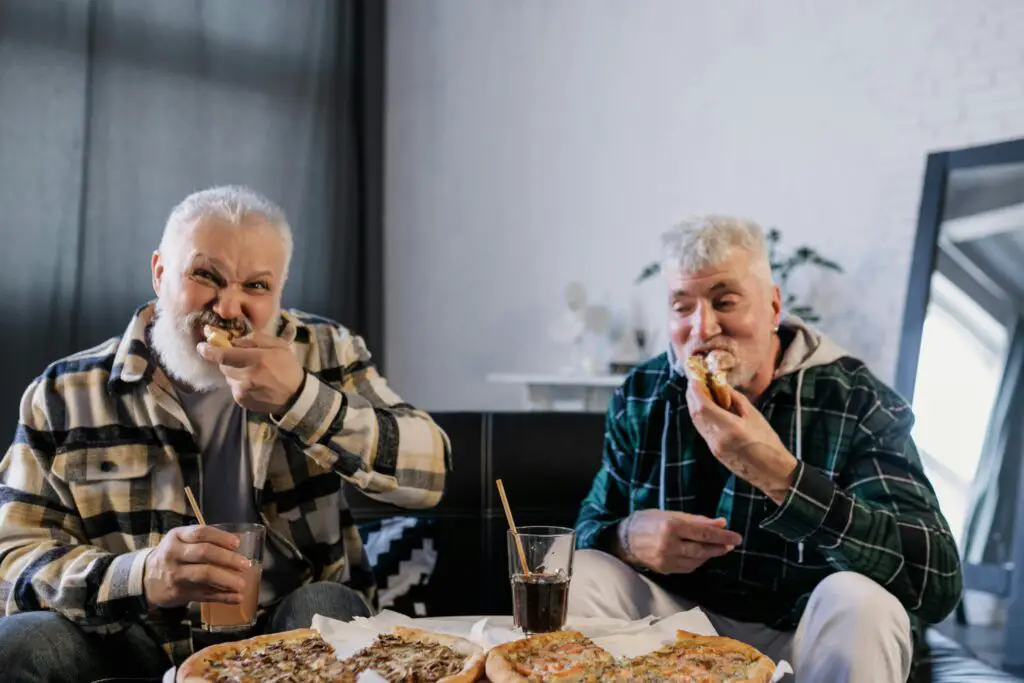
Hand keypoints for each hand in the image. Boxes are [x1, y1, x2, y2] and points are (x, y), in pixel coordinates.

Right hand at [143, 526, 250, 608]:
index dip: (221, 537)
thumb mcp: (180, 541)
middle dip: (227, 559)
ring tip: (242, 584)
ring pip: (204, 575)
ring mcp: (176, 574)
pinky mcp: (179, 592)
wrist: (145, 578)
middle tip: (245, 565)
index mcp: (177, 536)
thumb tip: (238, 543)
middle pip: (204, 553)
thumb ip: (203, 540)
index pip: (201, 533)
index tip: (237, 543)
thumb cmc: (172, 555)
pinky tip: (237, 598)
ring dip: (226, 580)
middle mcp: (174, 554)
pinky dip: (223, 597)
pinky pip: (204, 595)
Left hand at [198, 330, 305, 414]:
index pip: (224, 355)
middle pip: (222, 365)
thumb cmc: (288, 367)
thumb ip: (256, 339)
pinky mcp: (241, 400)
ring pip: (227, 376)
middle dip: (227, 359)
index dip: (209, 350)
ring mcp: (242, 390)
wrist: (295, 397)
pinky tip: (252, 383)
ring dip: (233, 371)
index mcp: (257, 359)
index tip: (201, 346)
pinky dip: (238, 382)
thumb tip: (235, 340)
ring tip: (250, 372)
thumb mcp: (279, 346)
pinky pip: (232, 386)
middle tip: (239, 359)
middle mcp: (246, 376)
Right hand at [620, 509, 741, 573]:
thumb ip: (696, 520)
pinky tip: (702, 555)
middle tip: (732, 544)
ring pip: (697, 560)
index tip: (737, 536)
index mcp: (671, 527)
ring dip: (710, 554)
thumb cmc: (648, 521)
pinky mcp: (665, 570)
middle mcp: (669, 545)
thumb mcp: (671, 514)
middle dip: (720, 547)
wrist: (624, 539)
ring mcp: (667, 560)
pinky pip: (688, 568)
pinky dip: (698, 561)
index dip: (723, 536)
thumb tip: (721, 523)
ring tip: (719, 548)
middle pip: (702, 549)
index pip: (703, 534)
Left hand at [686, 381, 797, 502]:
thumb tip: (720, 385)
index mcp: (729, 428)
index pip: (702, 406)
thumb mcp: (754, 416)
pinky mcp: (714, 452)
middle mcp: (717, 438)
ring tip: (699, 391)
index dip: (695, 390)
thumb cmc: (768, 441)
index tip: (694, 377)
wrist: (771, 472)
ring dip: (694, 406)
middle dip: (692, 396)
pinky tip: (705, 408)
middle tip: (695, 381)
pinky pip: (702, 430)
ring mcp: (713, 447)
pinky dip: (700, 417)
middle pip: (695, 414)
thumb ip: (735, 399)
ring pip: (696, 422)